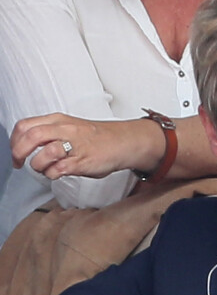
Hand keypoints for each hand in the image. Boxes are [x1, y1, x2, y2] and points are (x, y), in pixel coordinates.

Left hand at [10, 113, 163, 179]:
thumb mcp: (70, 126)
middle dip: (19, 152)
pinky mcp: (83, 161)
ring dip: (38, 166)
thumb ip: (49, 132)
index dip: (14, 141)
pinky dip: (52, 174)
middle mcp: (65, 130)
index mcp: (59, 120)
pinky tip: (58, 173)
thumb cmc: (98, 138)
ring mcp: (75, 146)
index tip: (16, 152)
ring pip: (43, 155)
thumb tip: (26, 144)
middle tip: (20, 162)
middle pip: (31, 137)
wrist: (124, 142)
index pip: (25, 126)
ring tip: (45, 169)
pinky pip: (58, 170)